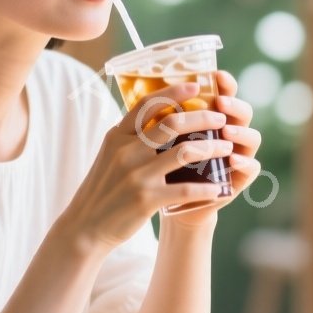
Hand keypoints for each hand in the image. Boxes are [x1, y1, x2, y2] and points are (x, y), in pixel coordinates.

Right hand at [58, 82, 233, 250]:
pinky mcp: (146, 199)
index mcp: (117, 136)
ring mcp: (137, 175)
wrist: (85, 227)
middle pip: (172, 123)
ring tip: (227, 148)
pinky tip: (220, 187)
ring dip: (212, 148)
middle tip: (221, 120)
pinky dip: (207, 188)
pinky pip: (186, 189)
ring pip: (185, 152)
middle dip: (203, 118)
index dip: (174, 92)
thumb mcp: (110, 156)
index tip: (196, 85)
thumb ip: (131, 138)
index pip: (147, 104)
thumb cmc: (103, 190)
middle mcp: (126, 151)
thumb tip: (158, 119)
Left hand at [159, 70, 262, 229]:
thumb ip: (161, 119)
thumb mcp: (158, 141)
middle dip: (233, 105)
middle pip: (242, 112)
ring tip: (226, 131)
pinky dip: (245, 163)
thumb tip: (141, 85)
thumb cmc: (162, 168)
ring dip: (241, 131)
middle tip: (220, 103)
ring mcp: (235, 155)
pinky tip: (233, 160)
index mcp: (210, 118)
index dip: (224, 83)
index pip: (223, 94)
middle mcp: (227, 134)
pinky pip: (252, 168)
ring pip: (252, 137)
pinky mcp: (238, 180)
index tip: (216, 75)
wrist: (170, 206)